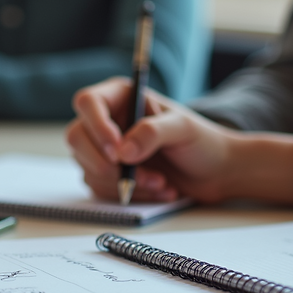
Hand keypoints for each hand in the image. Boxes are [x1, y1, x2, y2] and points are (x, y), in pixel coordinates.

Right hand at [65, 77, 292, 203]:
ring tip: (162, 182)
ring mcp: (105, 149)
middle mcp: (108, 120)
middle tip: (132, 174)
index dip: (96, 125)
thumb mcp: (183, 129)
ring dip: (125, 182)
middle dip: (104, 162)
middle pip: (77, 137)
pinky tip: (159, 189)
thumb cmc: (203, 142)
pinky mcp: (110, 175)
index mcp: (122, 97)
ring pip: (89, 167)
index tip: (117, 149)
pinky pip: (101, 188)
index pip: (88, 102)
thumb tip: (123, 152)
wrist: (216, 173)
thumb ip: (153, 132)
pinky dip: (129, 194)